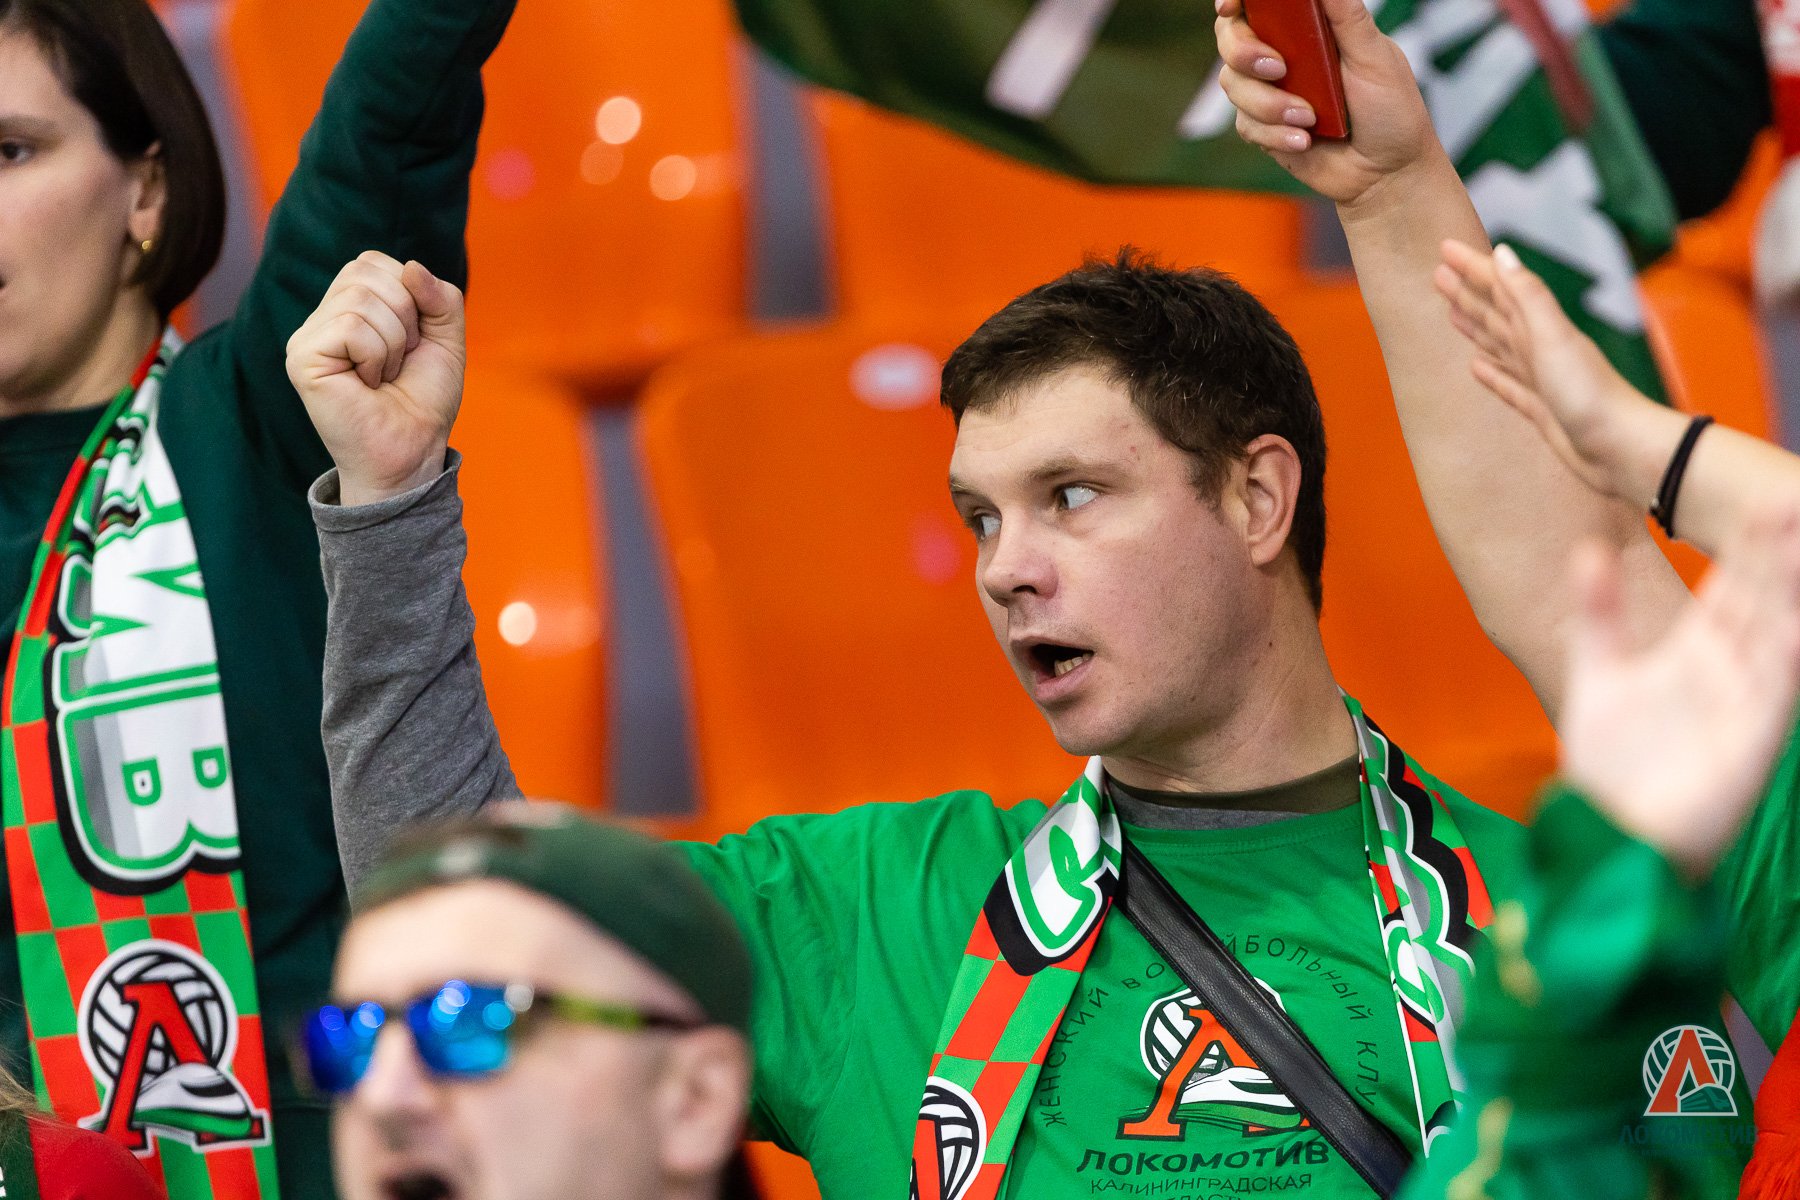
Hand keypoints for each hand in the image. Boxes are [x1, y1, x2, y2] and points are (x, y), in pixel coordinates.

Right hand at [287, 251, 466, 505]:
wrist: (413, 449)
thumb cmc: (423, 399)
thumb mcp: (447, 339)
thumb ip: (441, 297)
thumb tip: (412, 268)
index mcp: (348, 306)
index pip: (373, 262)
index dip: (410, 296)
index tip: (412, 342)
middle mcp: (322, 317)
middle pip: (366, 272)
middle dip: (404, 317)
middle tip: (398, 362)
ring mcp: (307, 337)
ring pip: (361, 300)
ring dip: (393, 343)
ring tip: (384, 376)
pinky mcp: (302, 357)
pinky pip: (350, 327)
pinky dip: (376, 356)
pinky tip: (368, 383)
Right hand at [1214, 0, 1441, 206]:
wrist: (1385, 173)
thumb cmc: (1391, 111)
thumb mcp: (1376, 57)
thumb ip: (1347, 17)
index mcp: (1310, 28)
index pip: (1261, 4)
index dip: (1238, 1)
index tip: (1230, 8)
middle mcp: (1284, 54)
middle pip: (1231, 38)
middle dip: (1245, 52)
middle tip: (1277, 68)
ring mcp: (1270, 92)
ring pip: (1233, 84)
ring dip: (1270, 104)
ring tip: (1309, 120)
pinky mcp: (1263, 128)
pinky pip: (1245, 124)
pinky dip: (1275, 134)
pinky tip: (1305, 141)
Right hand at [1434, 240, 1673, 504]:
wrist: (1621, 449)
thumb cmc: (1591, 395)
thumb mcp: (1554, 338)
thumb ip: (1528, 296)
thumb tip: (1502, 254)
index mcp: (1540, 327)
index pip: (1499, 288)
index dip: (1473, 268)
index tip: (1445, 248)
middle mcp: (1539, 348)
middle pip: (1495, 313)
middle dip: (1468, 292)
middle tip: (1439, 273)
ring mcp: (1539, 379)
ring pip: (1498, 344)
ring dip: (1475, 326)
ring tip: (1452, 311)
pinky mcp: (1539, 409)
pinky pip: (1507, 384)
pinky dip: (1491, 373)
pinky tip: (1477, 367)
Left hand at [1559, 503, 1799, 877]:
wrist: (1612, 829)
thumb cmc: (1611, 762)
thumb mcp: (1596, 670)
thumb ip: (1596, 611)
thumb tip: (1588, 549)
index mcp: (1693, 654)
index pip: (1728, 590)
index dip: (1744, 549)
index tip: (1760, 500)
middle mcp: (1727, 673)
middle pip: (1759, 603)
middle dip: (1777, 557)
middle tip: (1792, 500)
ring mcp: (1743, 704)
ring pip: (1776, 636)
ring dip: (1790, 594)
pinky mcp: (1750, 741)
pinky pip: (1777, 692)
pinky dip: (1788, 657)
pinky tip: (1792, 628)